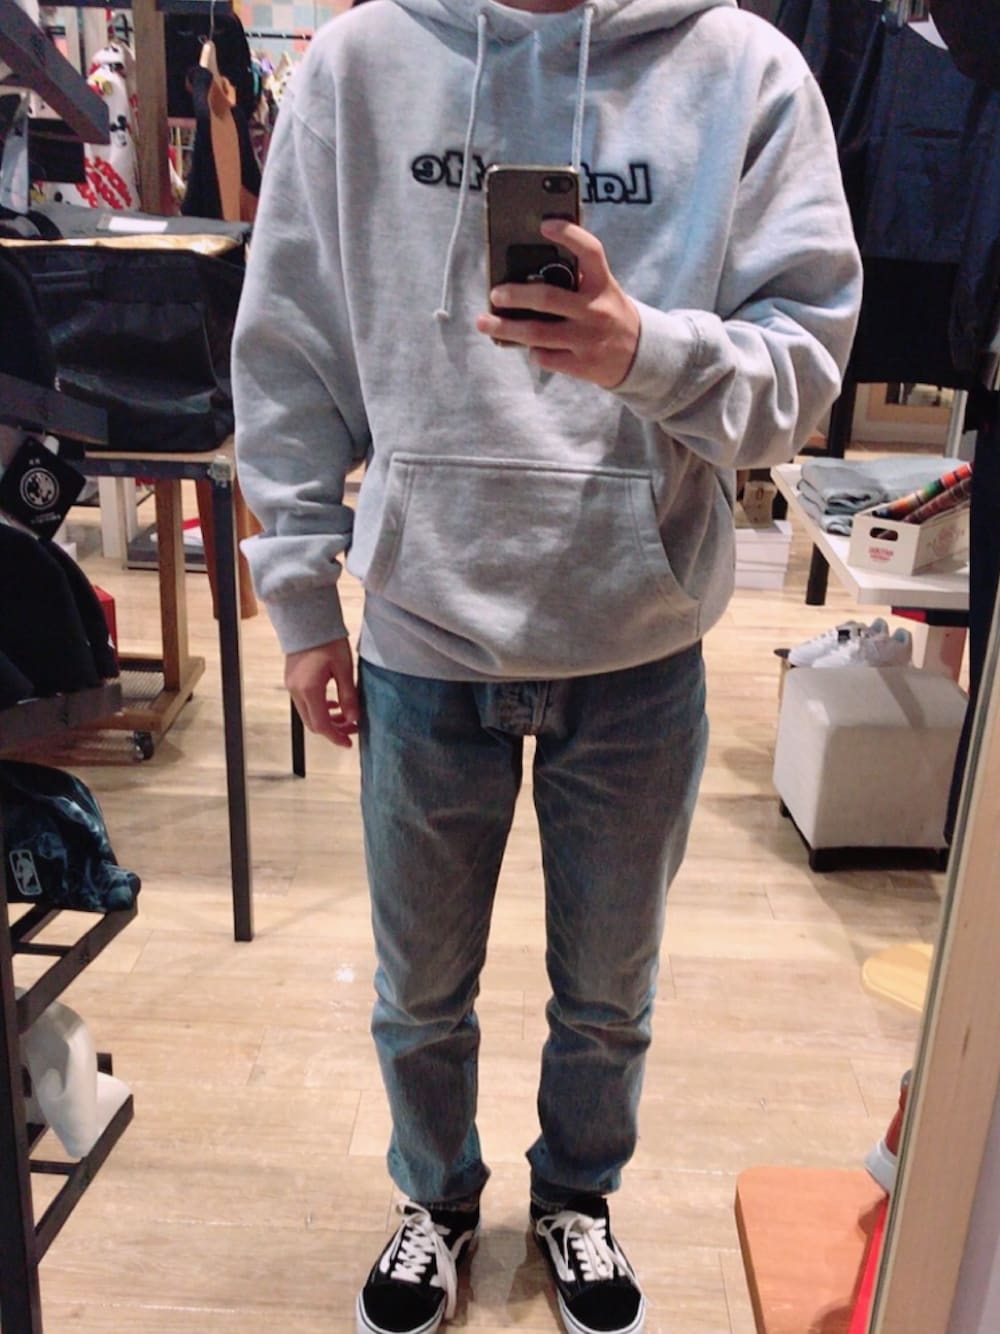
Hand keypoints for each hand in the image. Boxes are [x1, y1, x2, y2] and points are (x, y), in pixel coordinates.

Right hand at [285, 637, 359, 748]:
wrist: (307, 621)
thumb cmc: (328, 641)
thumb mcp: (344, 669)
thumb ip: (349, 696)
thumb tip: (354, 718)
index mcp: (309, 690)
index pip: (321, 725)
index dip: (336, 737)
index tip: (349, 743)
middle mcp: (296, 691)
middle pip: (313, 723)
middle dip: (333, 730)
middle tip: (353, 728)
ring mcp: (291, 686)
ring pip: (308, 714)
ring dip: (326, 719)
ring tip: (346, 715)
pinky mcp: (292, 680)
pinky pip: (304, 703)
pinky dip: (319, 708)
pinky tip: (333, 703)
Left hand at [476, 219, 640, 388]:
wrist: (640, 355)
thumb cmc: (608, 313)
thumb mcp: (602, 291)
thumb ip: (575, 280)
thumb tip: (525, 272)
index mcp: (603, 284)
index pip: (590, 252)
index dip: (569, 234)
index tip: (544, 224)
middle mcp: (597, 310)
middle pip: (548, 298)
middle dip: (515, 296)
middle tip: (495, 294)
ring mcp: (589, 340)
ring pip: (538, 333)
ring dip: (506, 328)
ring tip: (484, 322)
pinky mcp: (582, 365)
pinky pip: (545, 357)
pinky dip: (532, 350)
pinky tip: (527, 345)